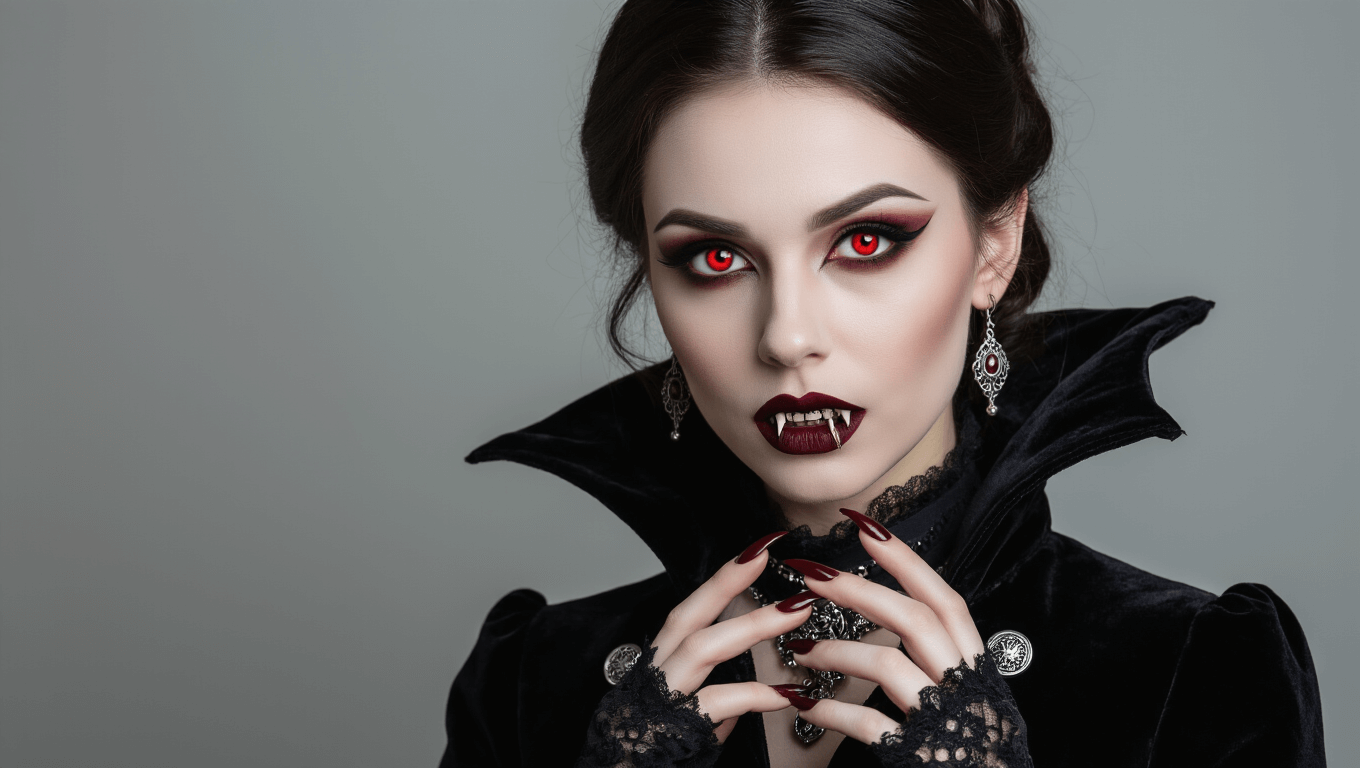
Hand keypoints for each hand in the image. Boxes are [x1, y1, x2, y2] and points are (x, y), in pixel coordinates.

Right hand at [649, 531, 814, 741]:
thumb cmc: (650, 762)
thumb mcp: (684, 727)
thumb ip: (712, 704)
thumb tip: (753, 690)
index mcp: (655, 671)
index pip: (687, 613)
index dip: (721, 581)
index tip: (757, 551)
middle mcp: (650, 679)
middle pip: (687, 615)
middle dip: (728, 580)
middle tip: (770, 553)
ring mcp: (657, 704)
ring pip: (700, 648)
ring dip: (751, 625)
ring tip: (795, 611)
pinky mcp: (668, 733)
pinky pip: (714, 705)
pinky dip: (753, 695)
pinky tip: (785, 693)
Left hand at [778, 509, 1028, 764]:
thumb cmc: (974, 750)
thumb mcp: (971, 697)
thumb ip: (941, 661)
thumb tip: (895, 616)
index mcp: (976, 668)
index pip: (945, 600)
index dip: (907, 562)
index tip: (867, 529)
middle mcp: (965, 687)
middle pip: (915, 620)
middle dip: (860, 591)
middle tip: (813, 575)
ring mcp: (944, 720)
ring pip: (889, 666)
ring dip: (838, 651)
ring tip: (802, 649)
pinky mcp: (921, 753)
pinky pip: (870, 724)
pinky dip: (832, 711)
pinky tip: (805, 704)